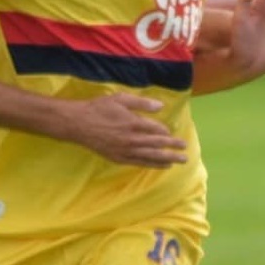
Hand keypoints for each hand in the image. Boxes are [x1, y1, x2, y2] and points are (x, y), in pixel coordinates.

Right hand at [67, 93, 187, 168]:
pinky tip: (162, 166)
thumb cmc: (100, 109)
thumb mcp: (121, 99)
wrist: (79, 124)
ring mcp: (126, 151)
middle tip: (186, 150)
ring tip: (179, 161)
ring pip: (151, 156)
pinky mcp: (119, 158)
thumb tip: (160, 106)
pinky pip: (140, 163)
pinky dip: (152, 165)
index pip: (156, 130)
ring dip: (167, 159)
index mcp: (134, 123)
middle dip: (173, 148)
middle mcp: (132, 139)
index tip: (172, 133)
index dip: (166, 132)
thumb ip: (142, 103)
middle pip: (157, 145)